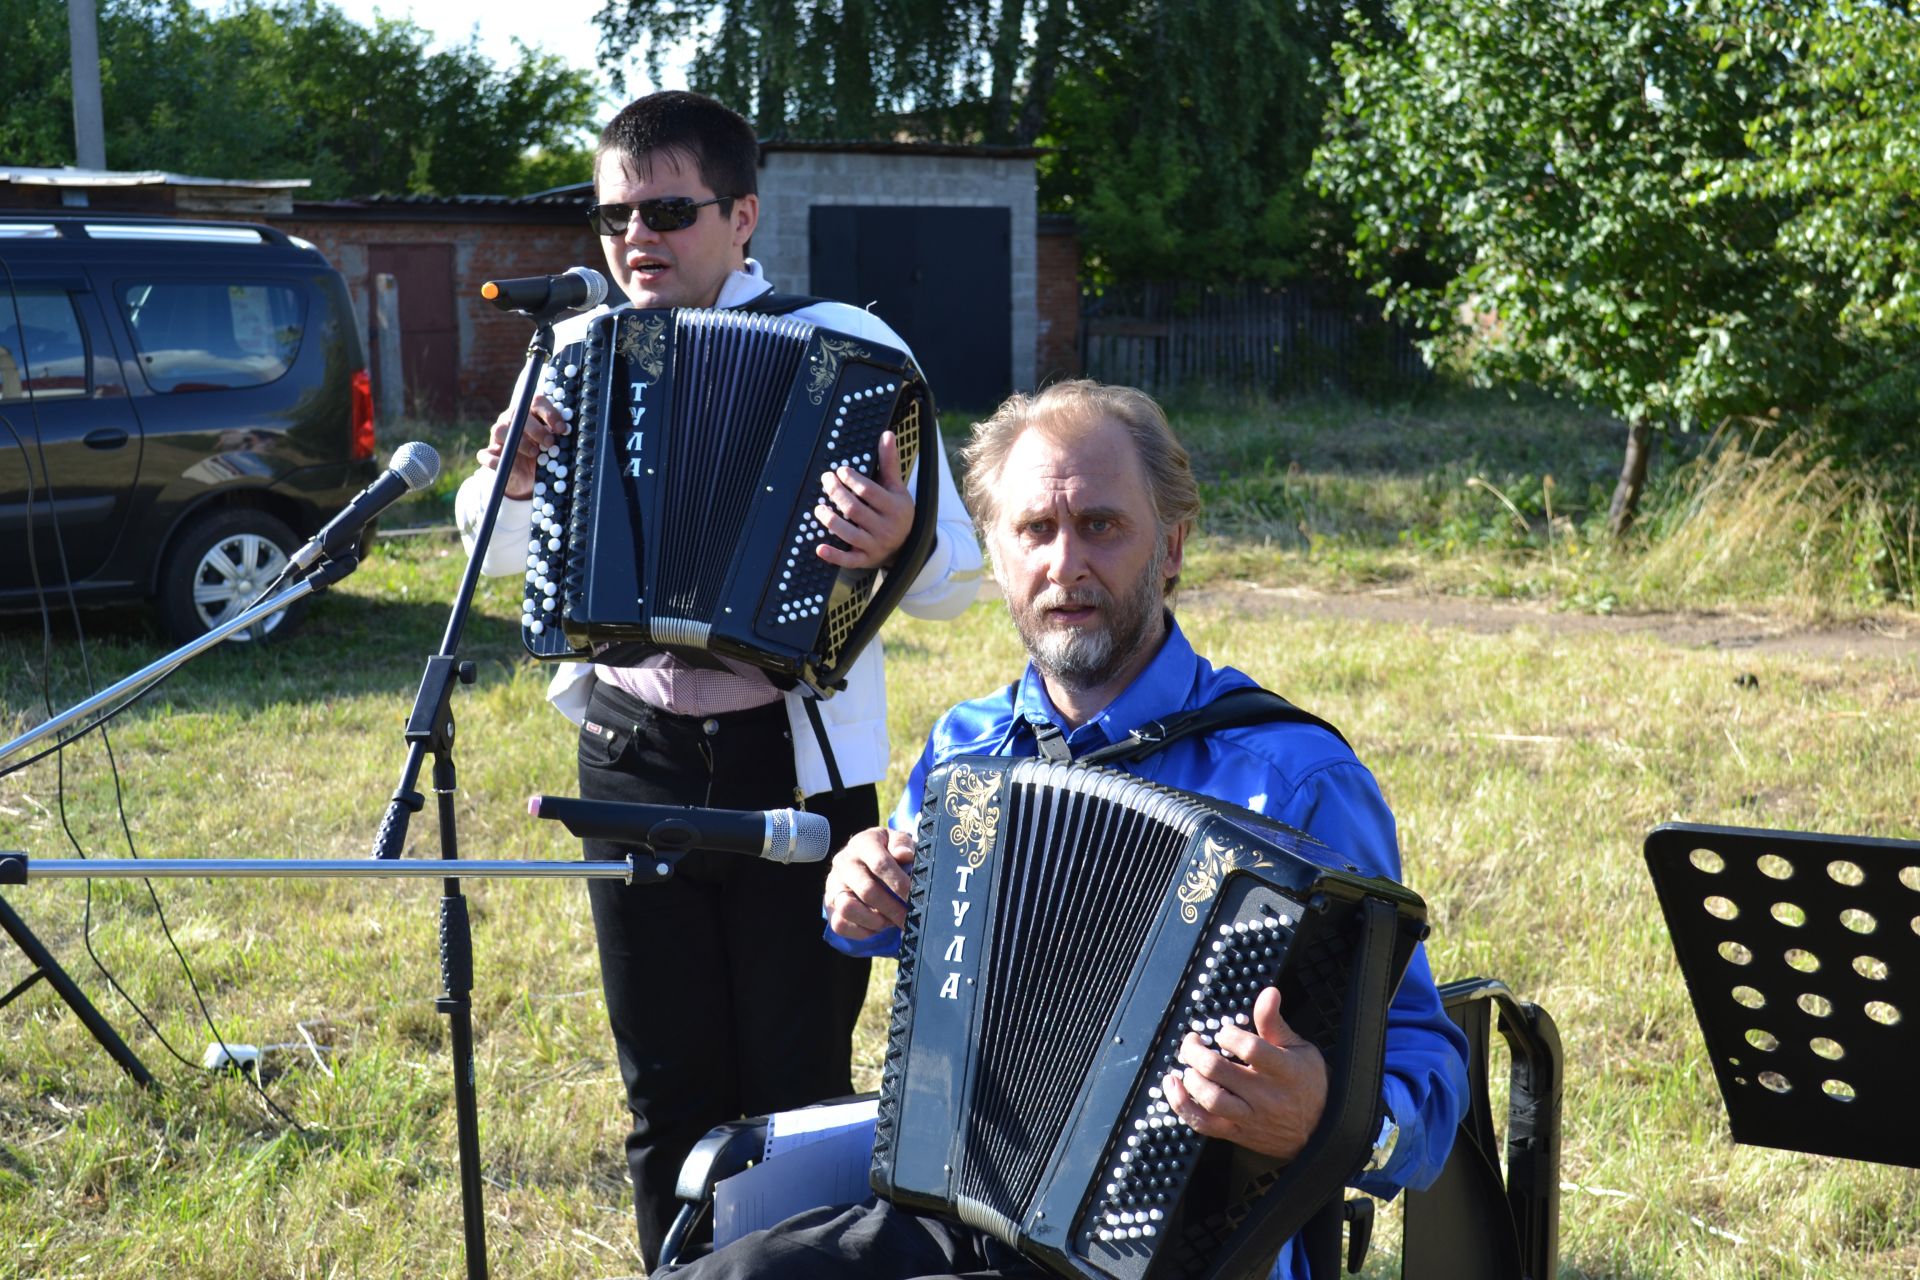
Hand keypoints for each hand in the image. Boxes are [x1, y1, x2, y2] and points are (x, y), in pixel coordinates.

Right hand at [474, 393, 568, 500]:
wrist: (527, 477)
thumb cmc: (544, 455)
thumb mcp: (555, 446)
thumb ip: (559, 436)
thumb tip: (570, 432)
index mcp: (529, 412)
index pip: (536, 402)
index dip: (550, 414)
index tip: (562, 429)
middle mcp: (511, 419)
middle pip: (519, 414)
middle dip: (537, 429)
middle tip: (550, 443)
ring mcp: (498, 436)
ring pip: (501, 430)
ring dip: (520, 442)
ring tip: (534, 453)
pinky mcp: (489, 454)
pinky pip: (485, 454)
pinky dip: (495, 460)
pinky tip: (507, 465)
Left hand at [814, 431, 913, 569]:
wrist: (907, 546)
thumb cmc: (897, 512)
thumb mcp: (897, 488)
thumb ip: (890, 463)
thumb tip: (887, 435)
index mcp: (895, 507)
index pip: (869, 491)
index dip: (851, 479)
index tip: (840, 471)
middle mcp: (886, 528)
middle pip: (854, 510)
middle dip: (836, 494)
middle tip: (825, 481)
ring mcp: (876, 546)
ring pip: (849, 534)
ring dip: (830, 520)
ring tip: (819, 509)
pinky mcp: (866, 560)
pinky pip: (849, 560)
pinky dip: (834, 556)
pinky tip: (820, 548)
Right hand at [823, 825, 914, 940]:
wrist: (863, 861)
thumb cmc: (885, 851)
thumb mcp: (896, 841)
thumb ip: (902, 844)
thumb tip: (904, 855)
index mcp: (863, 843)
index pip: (880, 863)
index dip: (899, 883)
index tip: (914, 896)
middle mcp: (844, 862)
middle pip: (866, 890)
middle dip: (892, 908)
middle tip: (909, 916)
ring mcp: (833, 884)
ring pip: (848, 908)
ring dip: (875, 921)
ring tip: (891, 920)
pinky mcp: (830, 904)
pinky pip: (840, 924)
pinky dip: (863, 930)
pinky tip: (878, 926)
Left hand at [1161, 986, 1327, 1161]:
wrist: (1320, 1130)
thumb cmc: (1308, 1084)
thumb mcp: (1299, 1048)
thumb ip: (1275, 1023)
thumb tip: (1268, 993)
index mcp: (1285, 1070)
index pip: (1250, 1049)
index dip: (1229, 1035)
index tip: (1224, 1032)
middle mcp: (1266, 1096)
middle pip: (1219, 1071)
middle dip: (1196, 1051)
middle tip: (1193, 1041)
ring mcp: (1250, 1117)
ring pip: (1209, 1098)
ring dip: (1190, 1076)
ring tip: (1189, 1063)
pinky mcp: (1238, 1133)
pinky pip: (1203, 1123)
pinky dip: (1182, 1105)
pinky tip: (1174, 1086)